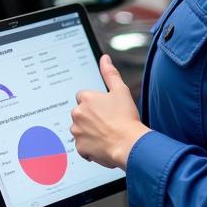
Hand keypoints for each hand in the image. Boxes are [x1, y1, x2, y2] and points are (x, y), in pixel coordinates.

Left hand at [70, 55, 149, 169]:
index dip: (95, 104)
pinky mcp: (79, 147)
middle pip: (80, 113)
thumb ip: (110, 73)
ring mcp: (77, 131)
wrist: (129, 144)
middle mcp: (77, 113)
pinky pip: (82, 146)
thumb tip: (104, 59)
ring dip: (89, 132)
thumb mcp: (121, 91)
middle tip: (107, 123)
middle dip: (90, 117)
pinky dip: (90, 147)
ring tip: (106, 135)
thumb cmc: (126, 118)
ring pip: (80, 130)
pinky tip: (103, 145)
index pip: (83, 97)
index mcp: (86, 98)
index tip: (104, 110)